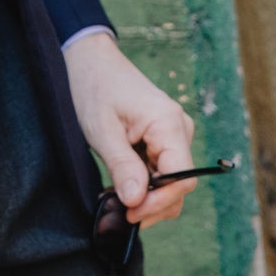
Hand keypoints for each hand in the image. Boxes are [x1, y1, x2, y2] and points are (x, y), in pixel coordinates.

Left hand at [64, 31, 196, 227]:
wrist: (93, 62)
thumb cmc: (96, 89)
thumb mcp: (102, 130)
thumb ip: (122, 166)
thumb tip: (136, 202)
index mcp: (168, 124)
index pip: (182, 178)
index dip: (159, 202)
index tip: (130, 213)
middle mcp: (179, 130)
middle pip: (178, 185)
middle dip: (151, 204)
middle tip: (117, 212)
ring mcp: (173, 135)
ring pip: (170, 182)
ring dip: (145, 198)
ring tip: (113, 200)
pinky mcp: (162, 140)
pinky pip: (160, 171)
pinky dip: (142, 185)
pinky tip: (119, 188)